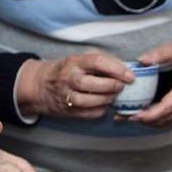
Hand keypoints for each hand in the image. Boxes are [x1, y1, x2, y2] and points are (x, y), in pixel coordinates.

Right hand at [16, 53, 131, 117]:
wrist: (41, 85)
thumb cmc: (68, 70)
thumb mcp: (81, 58)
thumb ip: (103, 60)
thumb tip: (125, 68)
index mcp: (74, 61)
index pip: (97, 62)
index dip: (116, 69)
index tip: (130, 76)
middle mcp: (68, 78)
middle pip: (92, 83)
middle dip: (111, 86)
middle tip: (122, 87)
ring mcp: (66, 95)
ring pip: (88, 101)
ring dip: (106, 99)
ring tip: (113, 96)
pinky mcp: (67, 110)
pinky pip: (87, 113)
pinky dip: (100, 110)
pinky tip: (104, 105)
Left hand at [128, 39, 171, 126]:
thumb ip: (160, 53)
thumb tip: (141, 60)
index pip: (167, 107)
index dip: (150, 114)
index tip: (134, 115)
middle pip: (164, 118)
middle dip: (142, 119)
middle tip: (121, 116)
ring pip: (166, 121)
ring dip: (146, 121)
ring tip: (125, 116)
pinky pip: (168, 118)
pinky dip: (154, 119)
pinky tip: (140, 113)